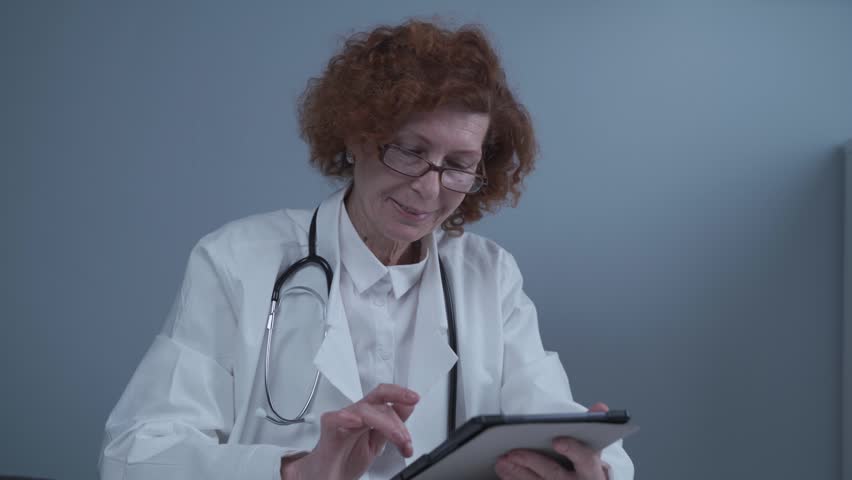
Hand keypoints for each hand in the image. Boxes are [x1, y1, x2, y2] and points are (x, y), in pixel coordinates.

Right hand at [281, 384, 419, 479]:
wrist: (326, 477)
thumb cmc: (347, 459)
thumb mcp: (377, 443)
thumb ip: (392, 425)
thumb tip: (408, 405)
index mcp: (368, 416)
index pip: (384, 397)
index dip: (400, 394)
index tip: (415, 399)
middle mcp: (355, 414)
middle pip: (378, 402)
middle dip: (397, 421)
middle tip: (406, 441)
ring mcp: (341, 421)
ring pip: (364, 410)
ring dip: (385, 424)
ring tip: (397, 440)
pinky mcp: (328, 431)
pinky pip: (334, 419)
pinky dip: (345, 418)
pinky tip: (356, 422)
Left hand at [494, 402, 609, 479]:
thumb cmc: (585, 469)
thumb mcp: (592, 450)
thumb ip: (591, 428)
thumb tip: (600, 406)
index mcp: (592, 470)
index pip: (585, 459)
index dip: (572, 449)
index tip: (557, 441)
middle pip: (554, 473)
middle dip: (532, 461)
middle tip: (513, 452)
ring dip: (517, 472)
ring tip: (502, 460)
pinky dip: (514, 479)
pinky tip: (503, 471)